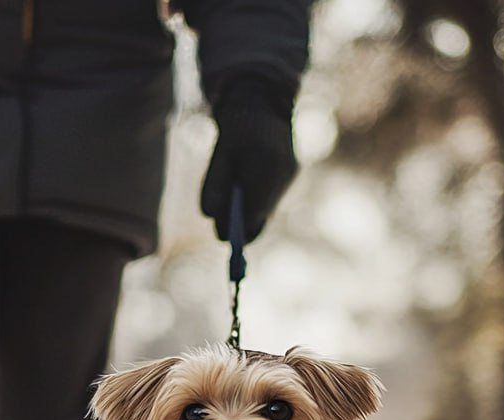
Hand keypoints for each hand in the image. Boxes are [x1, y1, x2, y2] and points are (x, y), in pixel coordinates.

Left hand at [200, 78, 297, 242]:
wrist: (263, 97)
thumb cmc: (236, 125)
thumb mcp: (220, 154)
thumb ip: (213, 185)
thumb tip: (209, 216)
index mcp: (263, 166)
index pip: (252, 214)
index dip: (237, 229)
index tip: (223, 238)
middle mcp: (282, 172)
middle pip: (261, 215)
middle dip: (243, 223)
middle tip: (223, 229)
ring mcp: (291, 172)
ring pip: (268, 207)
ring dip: (251, 210)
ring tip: (233, 202)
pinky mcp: (293, 170)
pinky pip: (274, 196)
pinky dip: (260, 198)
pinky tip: (248, 188)